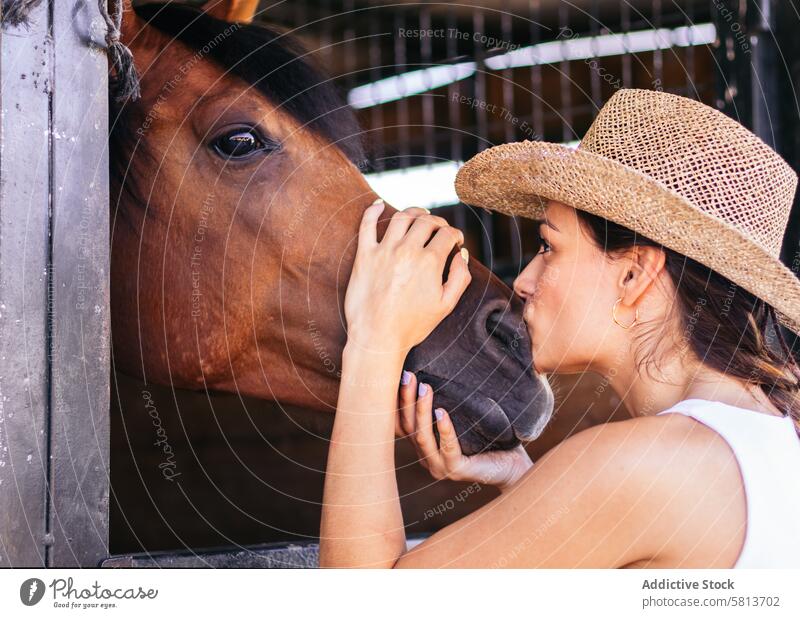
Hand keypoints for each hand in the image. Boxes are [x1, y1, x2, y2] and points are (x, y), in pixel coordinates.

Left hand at [344, 199, 471, 352]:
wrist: (377, 337)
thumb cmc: (412, 325)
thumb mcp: (446, 305)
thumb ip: (460, 277)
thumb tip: (461, 254)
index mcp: (430, 262)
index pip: (447, 234)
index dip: (455, 235)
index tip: (455, 241)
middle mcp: (407, 251)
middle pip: (426, 222)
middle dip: (438, 222)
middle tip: (439, 229)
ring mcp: (384, 251)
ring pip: (401, 217)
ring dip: (414, 212)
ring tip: (419, 216)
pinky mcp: (364, 255)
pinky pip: (367, 225)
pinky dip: (372, 210)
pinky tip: (378, 204)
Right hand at [395, 370, 533, 489]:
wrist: (513, 466)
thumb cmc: (488, 438)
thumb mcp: (462, 418)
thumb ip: (447, 403)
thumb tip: (439, 366)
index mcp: (424, 445)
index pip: (399, 424)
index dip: (395, 402)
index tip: (397, 375)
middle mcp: (426, 457)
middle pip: (407, 427)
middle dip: (405, 399)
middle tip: (409, 375)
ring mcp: (439, 467)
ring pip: (422, 437)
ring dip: (421, 410)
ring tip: (425, 387)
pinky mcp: (457, 470)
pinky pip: (447, 449)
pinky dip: (444, 429)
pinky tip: (442, 412)